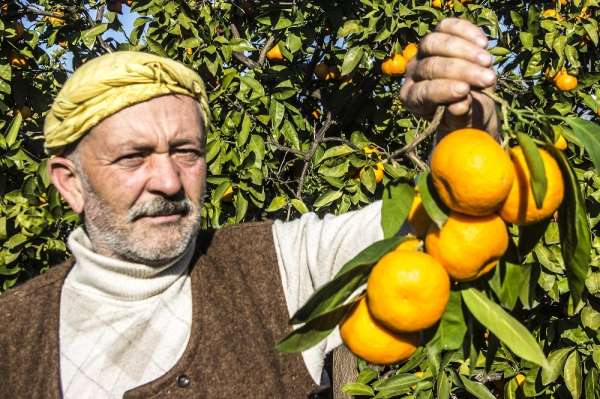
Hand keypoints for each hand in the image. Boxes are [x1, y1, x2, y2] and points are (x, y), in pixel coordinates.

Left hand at [400, 18, 498, 136]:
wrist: (473, 100)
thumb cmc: (465, 115)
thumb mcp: (463, 122)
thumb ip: (460, 115)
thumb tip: (460, 105)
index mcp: (412, 99)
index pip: (423, 92)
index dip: (443, 90)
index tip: (465, 91)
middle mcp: (412, 74)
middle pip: (430, 66)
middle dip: (461, 71)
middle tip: (487, 79)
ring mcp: (422, 52)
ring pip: (435, 42)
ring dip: (465, 51)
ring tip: (488, 62)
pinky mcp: (438, 35)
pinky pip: (447, 26)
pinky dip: (466, 31)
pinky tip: (483, 43)